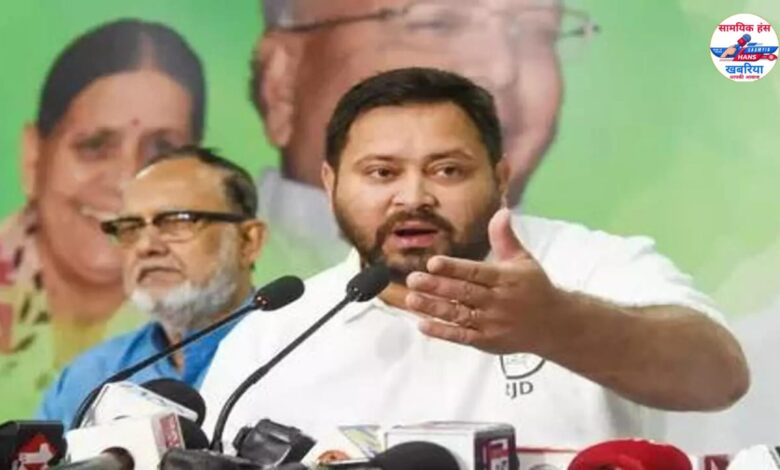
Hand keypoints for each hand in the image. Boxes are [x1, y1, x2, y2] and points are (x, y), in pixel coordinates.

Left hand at [405, 208, 562, 353]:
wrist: (555, 325)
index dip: (454, 268)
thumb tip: (502, 211)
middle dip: (437, 287)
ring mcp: (492, 324)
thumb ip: (505, 238)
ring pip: (459, 315)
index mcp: (506, 279)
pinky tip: (422, 325)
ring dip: (434, 308)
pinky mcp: (488, 342)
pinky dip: (443, 332)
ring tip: (411, 300)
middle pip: (464, 294)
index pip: (476, 272)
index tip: (433, 263)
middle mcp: (498, 301)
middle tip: (413, 279)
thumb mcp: (523, 260)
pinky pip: (463, 337)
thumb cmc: (534, 288)